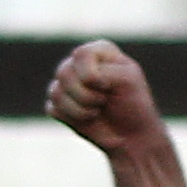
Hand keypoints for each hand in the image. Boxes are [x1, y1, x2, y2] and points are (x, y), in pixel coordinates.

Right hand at [46, 39, 166, 154]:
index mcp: (99, 51)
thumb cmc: (133, 104)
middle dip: (87, 96)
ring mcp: (67, 83)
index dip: (92, 75)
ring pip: (56, 93)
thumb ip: (104, 72)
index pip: (81, 55)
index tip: (108, 87)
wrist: (132, 135)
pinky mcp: (59, 103)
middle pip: (64, 73)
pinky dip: (72, 119)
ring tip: (97, 111)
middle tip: (104, 101)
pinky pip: (53, 109)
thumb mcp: (128, 81)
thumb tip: (79, 81)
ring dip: (81, 110)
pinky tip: (87, 119)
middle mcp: (79, 63)